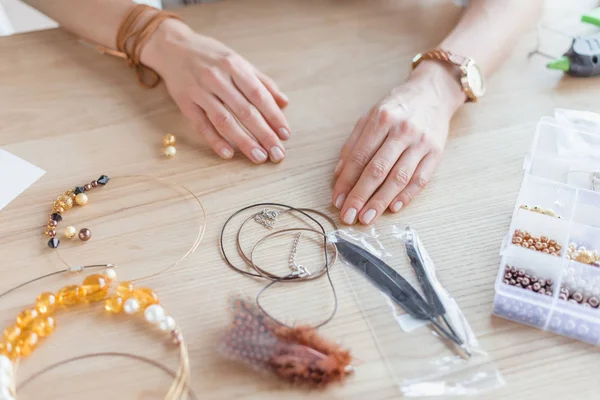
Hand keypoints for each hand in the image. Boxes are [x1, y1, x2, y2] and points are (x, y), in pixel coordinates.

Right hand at [143, 20, 289, 162]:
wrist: (171, 46)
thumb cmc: (210, 55)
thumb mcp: (238, 61)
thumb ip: (261, 82)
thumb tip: (283, 102)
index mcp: (234, 66)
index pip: (259, 95)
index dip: (274, 116)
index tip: (285, 134)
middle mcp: (217, 78)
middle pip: (245, 111)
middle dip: (264, 134)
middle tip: (277, 153)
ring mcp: (200, 91)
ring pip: (224, 120)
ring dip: (244, 141)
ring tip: (259, 157)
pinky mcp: (185, 103)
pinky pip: (202, 125)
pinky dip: (215, 140)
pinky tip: (228, 154)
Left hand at [332, 62, 464, 224]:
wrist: (433, 91)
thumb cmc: (397, 106)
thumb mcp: (370, 116)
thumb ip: (354, 144)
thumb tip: (338, 174)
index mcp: (382, 119)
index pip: (359, 157)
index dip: (346, 181)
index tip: (337, 200)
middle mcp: (403, 130)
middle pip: (378, 170)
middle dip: (360, 196)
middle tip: (348, 216)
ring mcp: (421, 142)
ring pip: (399, 178)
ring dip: (381, 201)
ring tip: (367, 218)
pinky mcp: (437, 152)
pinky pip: (421, 179)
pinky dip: (407, 196)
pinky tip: (393, 208)